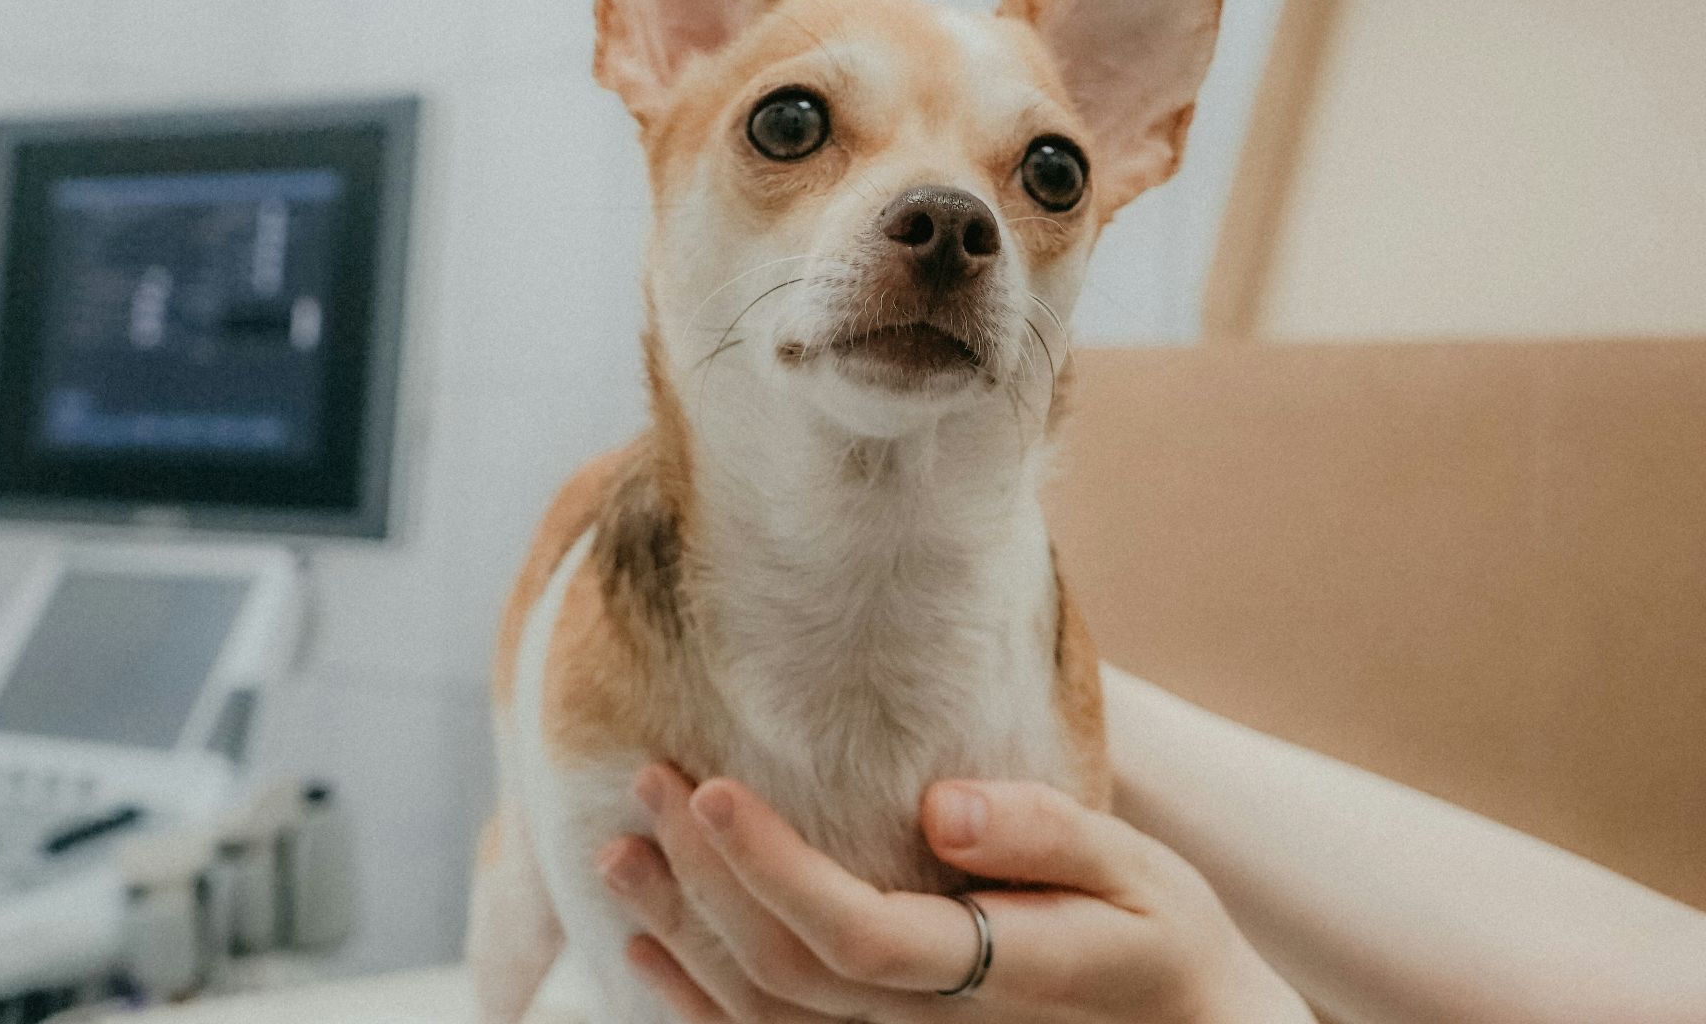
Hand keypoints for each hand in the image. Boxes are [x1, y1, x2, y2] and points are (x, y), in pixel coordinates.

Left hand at [597, 766, 1312, 1023]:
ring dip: (678, 931)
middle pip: (783, 968)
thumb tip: (940, 807)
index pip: (855, 934)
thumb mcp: (1141, 872)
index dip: (772, 870)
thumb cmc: (1160, 937)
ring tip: (618, 851)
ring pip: (759, 1012)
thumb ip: (1047, 836)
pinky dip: (694, 1001)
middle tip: (648, 779)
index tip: (713, 788)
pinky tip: (645, 950)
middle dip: (702, 876)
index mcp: (994, 968)